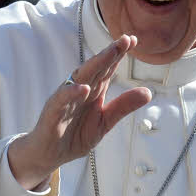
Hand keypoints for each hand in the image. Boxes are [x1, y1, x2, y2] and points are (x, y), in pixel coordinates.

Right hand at [8, 35, 151, 189]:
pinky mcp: (52, 113)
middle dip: (110, 53)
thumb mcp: (104, 123)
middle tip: (125, 40)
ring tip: (110, 54)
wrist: (47, 156)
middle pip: (96, 68)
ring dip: (94, 65)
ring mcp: (65, 100)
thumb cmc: (73, 136)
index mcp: (93, 92)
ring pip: (80, 78)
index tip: (132, 40)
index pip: (107, 69)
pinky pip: (61, 100)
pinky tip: (83, 89)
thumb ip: (122, 107)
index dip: (118, 54)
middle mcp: (79, 90)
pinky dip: (71, 93)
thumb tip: (148, 92)